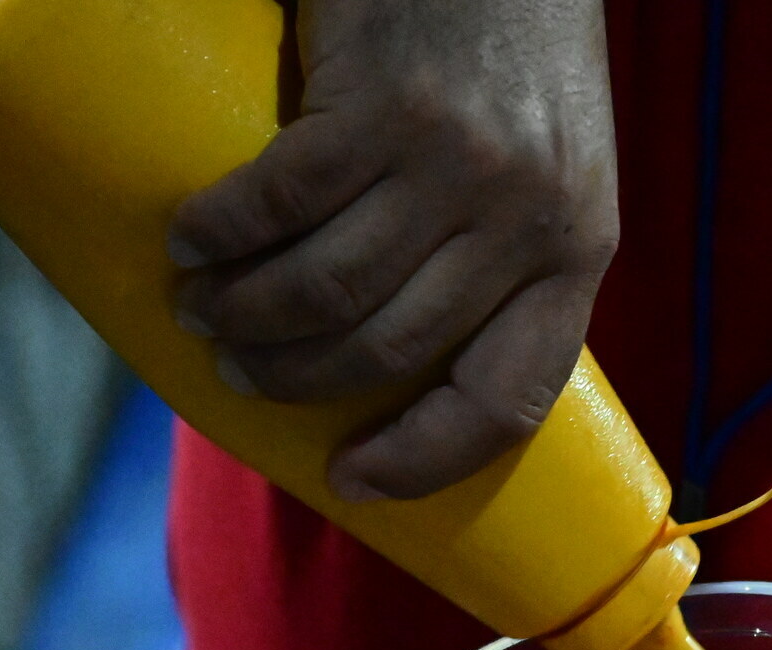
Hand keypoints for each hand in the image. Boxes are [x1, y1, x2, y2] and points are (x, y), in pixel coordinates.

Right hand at [169, 0, 618, 501]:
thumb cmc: (518, 46)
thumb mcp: (553, 165)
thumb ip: (506, 252)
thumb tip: (402, 354)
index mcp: (578, 250)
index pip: (507, 400)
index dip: (425, 460)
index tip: (353, 480)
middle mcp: (524, 220)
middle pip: (390, 353)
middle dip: (297, 381)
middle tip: (242, 371)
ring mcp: (455, 165)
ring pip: (329, 290)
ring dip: (248, 316)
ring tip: (204, 311)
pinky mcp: (382, 105)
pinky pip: (281, 203)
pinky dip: (222, 233)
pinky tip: (193, 240)